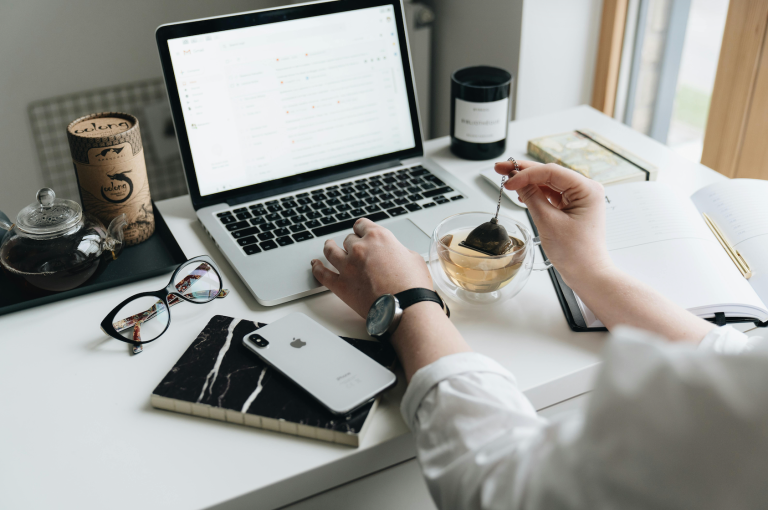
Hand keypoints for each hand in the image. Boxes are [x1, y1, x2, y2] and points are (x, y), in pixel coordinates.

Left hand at [311, 218, 432, 317]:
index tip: (360, 232)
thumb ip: (398, 251)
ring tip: (328, 247)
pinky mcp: (341, 285)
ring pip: (330, 251)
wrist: (406, 308)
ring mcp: (348, 267)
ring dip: (329, 247)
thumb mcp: (413, 258)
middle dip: (351, 244)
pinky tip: (315, 265)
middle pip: (348, 240)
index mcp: (378, 237)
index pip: (362, 225)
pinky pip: (322, 274)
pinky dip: (317, 268)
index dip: (361, 229)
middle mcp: (360, 248)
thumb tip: (395, 254)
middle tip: (353, 249)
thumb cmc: (413, 286)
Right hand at [494, 160, 611, 286]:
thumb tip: (517, 182)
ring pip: (549, 183)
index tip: (508, 180)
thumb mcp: (548, 222)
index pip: (551, 172)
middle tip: (501, 168)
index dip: (526, 173)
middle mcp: (585, 190)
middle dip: (525, 172)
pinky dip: (536, 193)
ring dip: (529, 182)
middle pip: (550, 174)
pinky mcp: (572, 207)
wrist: (587, 274)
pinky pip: (552, 194)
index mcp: (587, 189)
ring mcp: (579, 198)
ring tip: (508, 181)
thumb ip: (532, 197)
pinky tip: (521, 193)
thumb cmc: (576, 253)